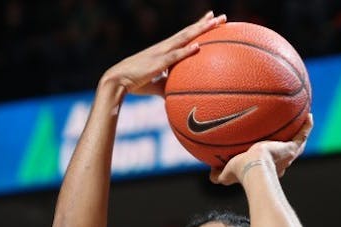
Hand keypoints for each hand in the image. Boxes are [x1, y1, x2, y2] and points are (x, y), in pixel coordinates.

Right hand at [101, 11, 225, 96]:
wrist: (118, 81)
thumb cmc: (135, 83)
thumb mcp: (156, 85)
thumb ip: (168, 87)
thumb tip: (179, 96)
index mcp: (165, 50)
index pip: (184, 35)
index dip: (197, 27)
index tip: (211, 20)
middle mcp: (165, 47)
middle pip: (189, 32)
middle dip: (205, 24)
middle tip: (222, 17)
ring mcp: (161, 52)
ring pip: (184, 38)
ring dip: (200, 30)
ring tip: (215, 23)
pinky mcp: (157, 62)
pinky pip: (174, 56)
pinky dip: (186, 51)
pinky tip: (198, 46)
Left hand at [210, 114, 313, 184]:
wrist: (254, 169)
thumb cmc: (240, 172)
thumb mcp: (226, 174)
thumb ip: (219, 175)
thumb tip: (210, 176)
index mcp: (266, 168)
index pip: (269, 162)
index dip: (269, 157)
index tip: (267, 150)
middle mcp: (280, 162)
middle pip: (284, 152)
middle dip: (285, 144)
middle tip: (285, 134)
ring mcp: (287, 155)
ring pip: (297, 142)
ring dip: (301, 132)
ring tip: (304, 119)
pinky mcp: (292, 148)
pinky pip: (303, 135)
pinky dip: (307, 126)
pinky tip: (309, 115)